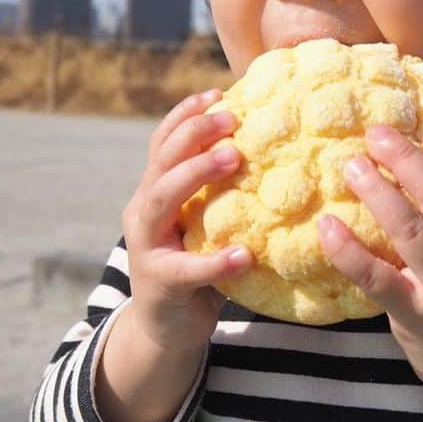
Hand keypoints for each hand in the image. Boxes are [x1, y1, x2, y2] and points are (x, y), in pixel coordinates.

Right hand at [121, 88, 250, 352]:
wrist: (166, 328)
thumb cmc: (197, 265)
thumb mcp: (206, 221)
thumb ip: (224, 193)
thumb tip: (278, 154)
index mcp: (156, 191)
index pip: (164, 141)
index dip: (187, 114)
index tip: (218, 93)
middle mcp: (144, 210)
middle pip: (163, 160)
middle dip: (195, 133)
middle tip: (232, 120)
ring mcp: (146, 244)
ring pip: (163, 198)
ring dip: (198, 174)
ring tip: (235, 158)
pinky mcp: (159, 281)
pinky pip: (186, 268)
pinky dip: (214, 260)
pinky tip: (243, 255)